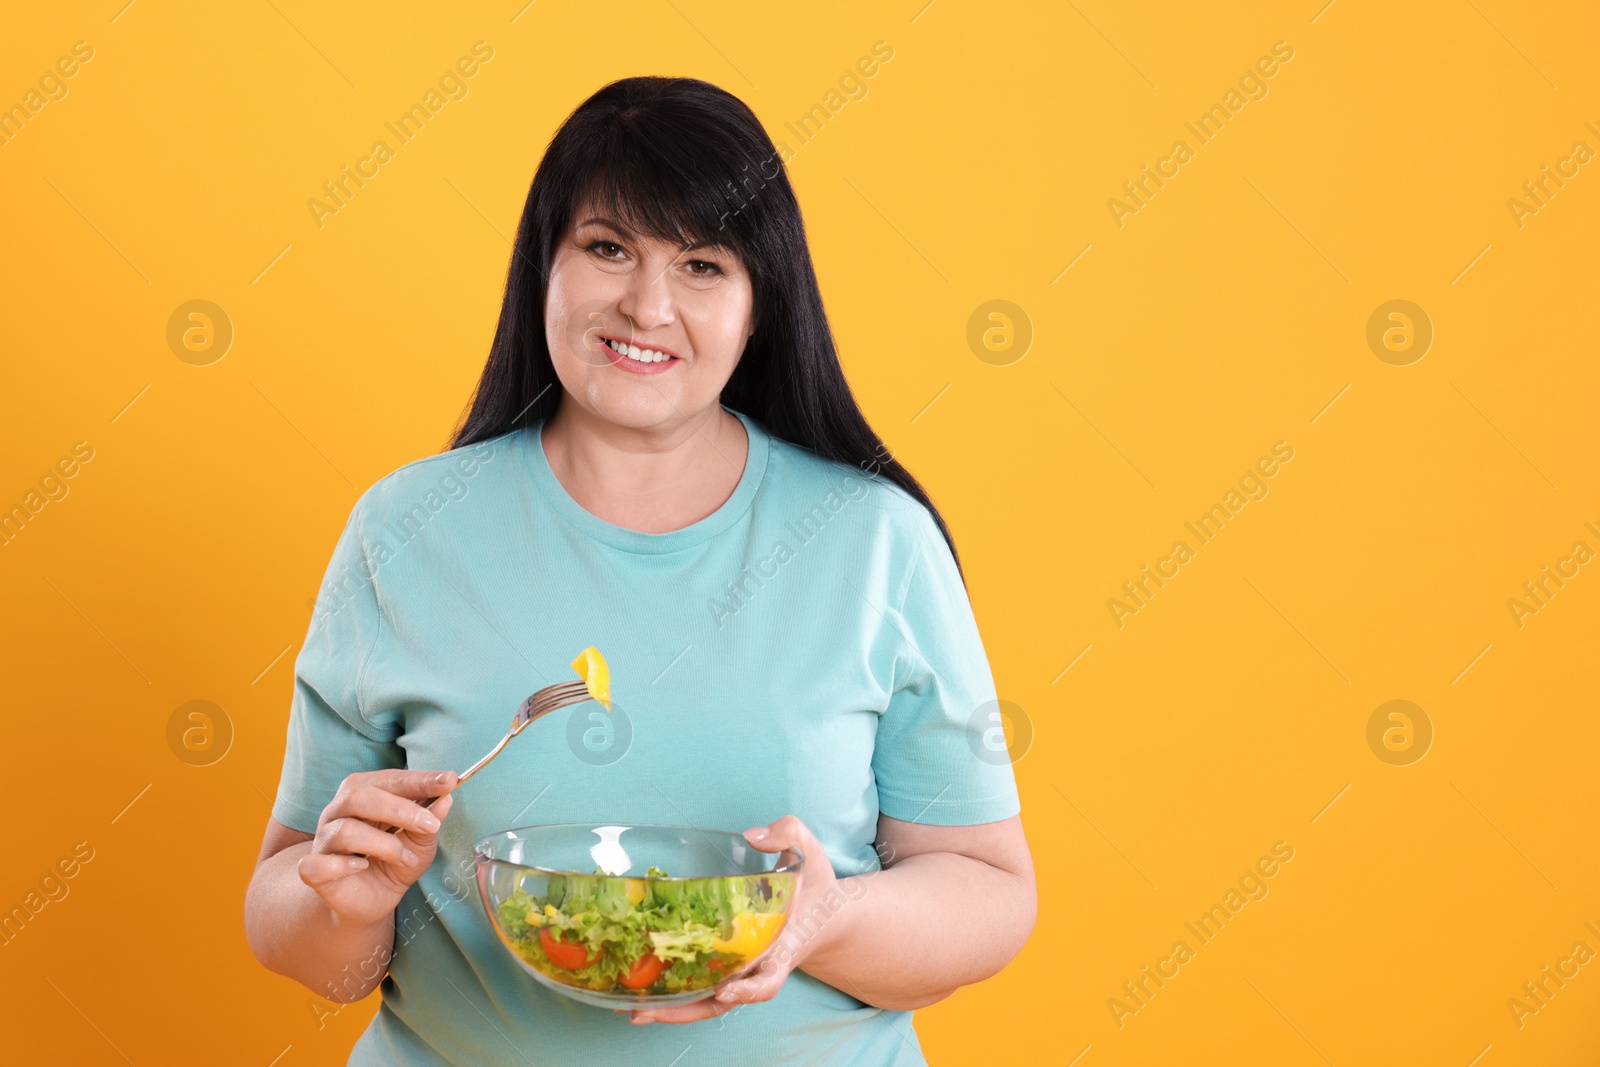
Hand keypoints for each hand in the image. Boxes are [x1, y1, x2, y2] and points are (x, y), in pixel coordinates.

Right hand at [297, 769, 457, 926]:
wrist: (373, 900)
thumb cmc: (395, 861)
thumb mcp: (421, 841)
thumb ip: (431, 819)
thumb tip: (446, 799)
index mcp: (364, 793)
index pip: (390, 779)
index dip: (419, 780)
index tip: (449, 781)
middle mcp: (339, 810)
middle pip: (358, 795)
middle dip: (399, 808)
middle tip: (431, 825)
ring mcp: (324, 840)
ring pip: (345, 830)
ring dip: (385, 844)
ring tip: (407, 858)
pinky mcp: (314, 870)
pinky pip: (316, 864)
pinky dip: (341, 865)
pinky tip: (362, 866)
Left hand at [624, 814, 842, 1025]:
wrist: (823, 915)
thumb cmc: (816, 887)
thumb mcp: (810, 853)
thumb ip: (788, 835)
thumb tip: (753, 836)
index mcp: (783, 949)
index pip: (769, 980)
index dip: (749, 989)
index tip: (728, 988)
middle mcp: (759, 968)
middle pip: (723, 1002)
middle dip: (685, 1011)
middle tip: (645, 1012)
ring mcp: (742, 971)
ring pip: (707, 1001)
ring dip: (672, 1010)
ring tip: (631, 1010)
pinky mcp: (728, 966)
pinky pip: (702, 986)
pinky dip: (675, 994)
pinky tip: (642, 993)